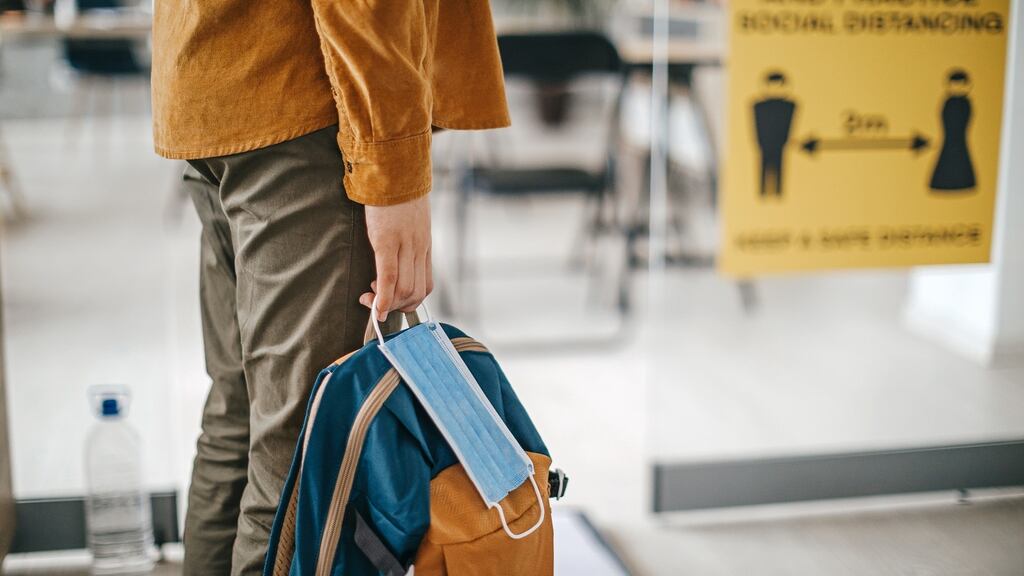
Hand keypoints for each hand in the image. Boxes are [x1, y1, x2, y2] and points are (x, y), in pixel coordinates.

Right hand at [359, 195, 432, 320]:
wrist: (394, 168)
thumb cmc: (397, 192)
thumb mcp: (410, 219)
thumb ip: (407, 238)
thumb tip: (396, 255)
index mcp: (424, 245)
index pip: (425, 286)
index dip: (409, 301)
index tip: (391, 299)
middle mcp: (419, 249)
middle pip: (416, 293)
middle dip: (397, 308)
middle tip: (377, 301)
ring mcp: (405, 246)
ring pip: (405, 290)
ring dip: (388, 303)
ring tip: (371, 296)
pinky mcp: (388, 240)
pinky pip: (389, 276)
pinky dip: (383, 296)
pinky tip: (374, 305)